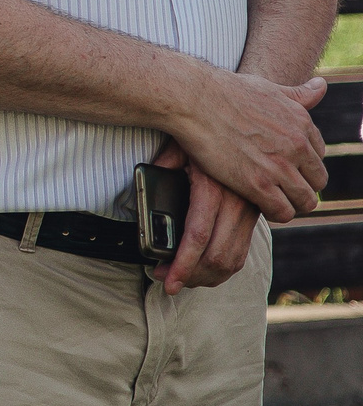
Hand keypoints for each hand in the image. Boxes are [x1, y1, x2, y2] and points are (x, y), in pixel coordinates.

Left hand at [153, 140, 265, 293]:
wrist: (242, 123)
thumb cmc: (203, 133)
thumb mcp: (181, 145)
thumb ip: (165, 164)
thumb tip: (150, 177)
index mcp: (213, 189)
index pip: (197, 236)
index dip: (182, 264)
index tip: (166, 281)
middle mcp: (236, 204)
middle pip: (217, 256)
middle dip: (191, 276)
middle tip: (168, 281)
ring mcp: (249, 212)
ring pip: (233, 260)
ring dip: (207, 276)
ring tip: (181, 279)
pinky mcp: (254, 216)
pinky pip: (242, 251)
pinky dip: (223, 267)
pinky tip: (203, 270)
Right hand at [169, 70, 326, 222]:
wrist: (195, 100)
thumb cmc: (225, 91)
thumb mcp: (269, 88)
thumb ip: (298, 94)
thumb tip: (321, 86)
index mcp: (302, 123)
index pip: (318, 155)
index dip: (303, 165)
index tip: (287, 168)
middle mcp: (297, 145)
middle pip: (317, 181)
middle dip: (302, 187)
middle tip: (282, 189)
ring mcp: (279, 166)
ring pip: (304, 200)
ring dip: (292, 203)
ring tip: (274, 202)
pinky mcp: (257, 183)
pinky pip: (282, 210)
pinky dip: (276, 213)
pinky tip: (262, 207)